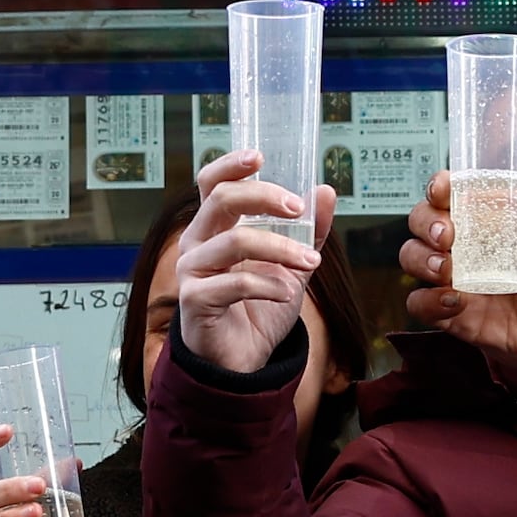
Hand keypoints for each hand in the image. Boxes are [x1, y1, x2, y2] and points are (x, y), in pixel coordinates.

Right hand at [172, 153, 337, 378]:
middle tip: (299, 208)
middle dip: (264, 197)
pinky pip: (234, 283)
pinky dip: (268, 285)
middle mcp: (197, 242)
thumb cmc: (258, 308)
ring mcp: (191, 270)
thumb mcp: (292, 266)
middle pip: (221, 200)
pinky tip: (286, 294)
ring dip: (280, 248)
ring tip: (310, 263)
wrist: (241, 361)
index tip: (259, 156)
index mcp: (215, 227)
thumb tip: (325, 191)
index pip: (212, 183)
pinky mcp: (194, 300)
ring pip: (235, 242)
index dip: (230, 164)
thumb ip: (309, 232)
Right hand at [403, 170, 516, 422]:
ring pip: (414, 258)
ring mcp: (463, 282)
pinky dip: (428, 301)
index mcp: (501, 223)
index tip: (446, 190)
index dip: (443, 186)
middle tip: (448, 235)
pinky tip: (455, 302)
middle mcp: (475, 248)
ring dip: (422, 259)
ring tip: (449, 270)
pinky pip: (421, 305)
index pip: (458, 194)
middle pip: (424, 221)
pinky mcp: (459, 317)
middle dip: (426, 222)